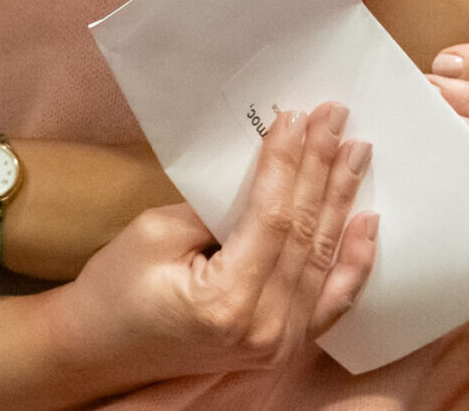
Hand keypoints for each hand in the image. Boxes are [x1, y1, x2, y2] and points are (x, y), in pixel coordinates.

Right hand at [53, 103, 376, 386]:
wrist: (102, 350)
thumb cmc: (115, 291)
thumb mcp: (153, 235)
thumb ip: (212, 209)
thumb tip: (263, 176)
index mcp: (226, 302)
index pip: (272, 219)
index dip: (288, 164)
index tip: (297, 118)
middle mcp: (266, 329)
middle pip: (305, 235)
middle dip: (322, 171)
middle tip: (336, 119)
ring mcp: (281, 343)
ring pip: (324, 261)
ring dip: (340, 202)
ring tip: (354, 153)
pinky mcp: (284, 345)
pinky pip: (332, 301)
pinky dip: (352, 262)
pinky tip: (366, 224)